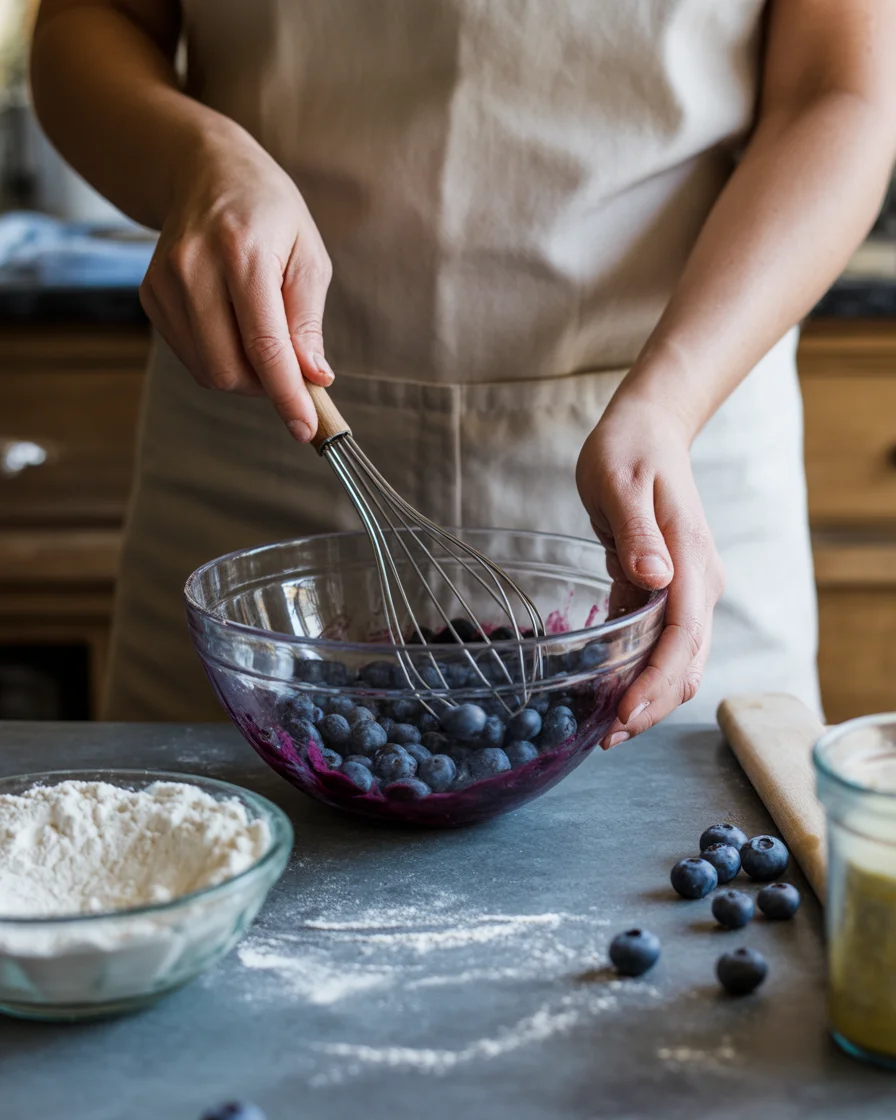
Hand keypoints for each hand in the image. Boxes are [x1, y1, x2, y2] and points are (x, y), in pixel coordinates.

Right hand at [139, 123, 332, 440]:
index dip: (287, 395)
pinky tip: (233, 328)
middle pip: (228, 369)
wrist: (206, 172)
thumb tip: (314, 377)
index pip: (264, 346)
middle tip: (291, 370)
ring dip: (244, 376)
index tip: (306, 429)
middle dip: (266, 386)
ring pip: (207, 370)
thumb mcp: (307, 255)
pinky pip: (190, 356)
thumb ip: (308, 320)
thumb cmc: (270, 214)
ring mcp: (164, 283)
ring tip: (263, 343)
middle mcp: (194, 269)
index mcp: (241, 254)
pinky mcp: (150, 296)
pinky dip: (220, 358)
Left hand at [575, 398, 724, 747]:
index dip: (657, 683)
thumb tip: (654, 579)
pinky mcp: (668, 590)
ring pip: (677, 659)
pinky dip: (638, 670)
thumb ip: (637, 533)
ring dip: (647, 694)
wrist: (649, 428)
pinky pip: (659, 642)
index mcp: (692, 561)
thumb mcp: (621, 482)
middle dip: (652, 704)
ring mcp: (687, 589)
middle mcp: (699, 584)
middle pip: (686, 662)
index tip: (625, 716)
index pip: (683, 638)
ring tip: (603, 724)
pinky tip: (605, 686)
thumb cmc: (629, 450)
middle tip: (606, 737)